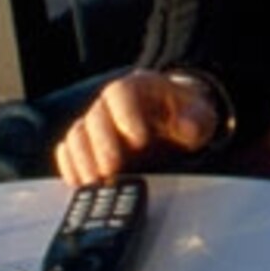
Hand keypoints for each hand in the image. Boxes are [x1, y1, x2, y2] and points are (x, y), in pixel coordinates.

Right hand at [56, 69, 220, 186]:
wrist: (174, 120)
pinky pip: (69, 152)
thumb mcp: (200, 115)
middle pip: (95, 117)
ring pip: (78, 135)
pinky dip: (71, 167)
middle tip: (111, 171)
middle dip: (102, 145)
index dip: (126, 115)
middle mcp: (111, 103)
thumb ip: (196, 120)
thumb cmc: (186, 115)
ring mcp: (96, 124)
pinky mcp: (87, 145)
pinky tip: (78, 184)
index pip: (121, 92)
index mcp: (138, 86)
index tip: (139, 140)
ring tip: (95, 183)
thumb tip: (187, 127)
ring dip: (83, 160)